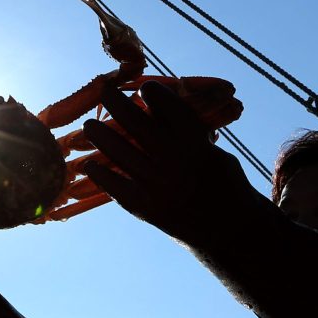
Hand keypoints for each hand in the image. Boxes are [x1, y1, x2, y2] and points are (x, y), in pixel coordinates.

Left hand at [81, 82, 252, 245]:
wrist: (228, 230)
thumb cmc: (222, 184)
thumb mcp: (213, 153)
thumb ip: (188, 134)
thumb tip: (157, 110)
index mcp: (196, 144)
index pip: (169, 107)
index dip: (153, 92)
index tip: (143, 87)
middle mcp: (175, 161)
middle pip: (136, 123)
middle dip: (116, 103)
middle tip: (104, 92)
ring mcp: (157, 185)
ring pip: (119, 152)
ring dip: (100, 135)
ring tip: (89, 126)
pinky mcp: (145, 207)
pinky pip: (114, 185)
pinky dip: (100, 174)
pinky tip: (90, 165)